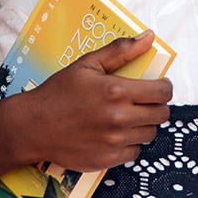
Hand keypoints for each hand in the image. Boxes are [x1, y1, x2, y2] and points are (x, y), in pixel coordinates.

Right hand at [17, 31, 172, 171]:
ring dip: (144, 124)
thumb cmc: (58, 92)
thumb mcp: (87, 64)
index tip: (158, 86)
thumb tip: (149, 37)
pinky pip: (134, 152)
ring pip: (150, 134)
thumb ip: (120, 50)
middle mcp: (119, 119)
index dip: (164, 87)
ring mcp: (114, 142)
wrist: (32, 126)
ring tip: (128, 116)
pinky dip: (129, 143)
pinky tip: (114, 133)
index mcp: (116, 91)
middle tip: (144, 101)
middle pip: (161, 115)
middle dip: (157, 105)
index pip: (162, 92)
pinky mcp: (107, 160)